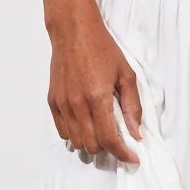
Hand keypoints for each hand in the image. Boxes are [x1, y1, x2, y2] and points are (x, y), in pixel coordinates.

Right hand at [48, 16, 144, 165]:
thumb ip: (132, 106)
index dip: (123, 153)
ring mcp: (63, 104)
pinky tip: (86, 124)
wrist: (74, 32)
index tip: (132, 157)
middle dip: (109, 148)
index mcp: (98, 97)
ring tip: (102, 131)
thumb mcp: (126, 74)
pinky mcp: (53, 102)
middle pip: (92, 145)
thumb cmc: (101, 49)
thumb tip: (136, 132)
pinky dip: (76, 134)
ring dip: (92, 143)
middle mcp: (78, 104)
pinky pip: (63, 131)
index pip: (109, 139)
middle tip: (119, 141)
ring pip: (76, 142)